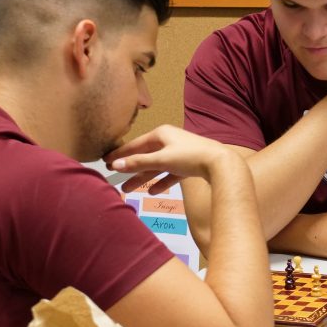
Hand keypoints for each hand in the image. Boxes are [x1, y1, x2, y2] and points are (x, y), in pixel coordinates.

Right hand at [105, 125, 246, 194]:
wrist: (220, 163)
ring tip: (128, 189)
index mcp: (162, 134)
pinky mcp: (189, 164)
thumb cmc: (190, 157)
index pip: (135, 144)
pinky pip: (171, 173)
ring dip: (143, 178)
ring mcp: (180, 152)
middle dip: (131, 169)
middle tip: (115, 179)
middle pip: (146, 156)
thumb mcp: (161, 159)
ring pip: (157, 166)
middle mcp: (170, 140)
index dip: (120, 154)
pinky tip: (153, 192)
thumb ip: (138, 163)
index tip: (105, 162)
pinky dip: (162, 181)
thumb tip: (115, 165)